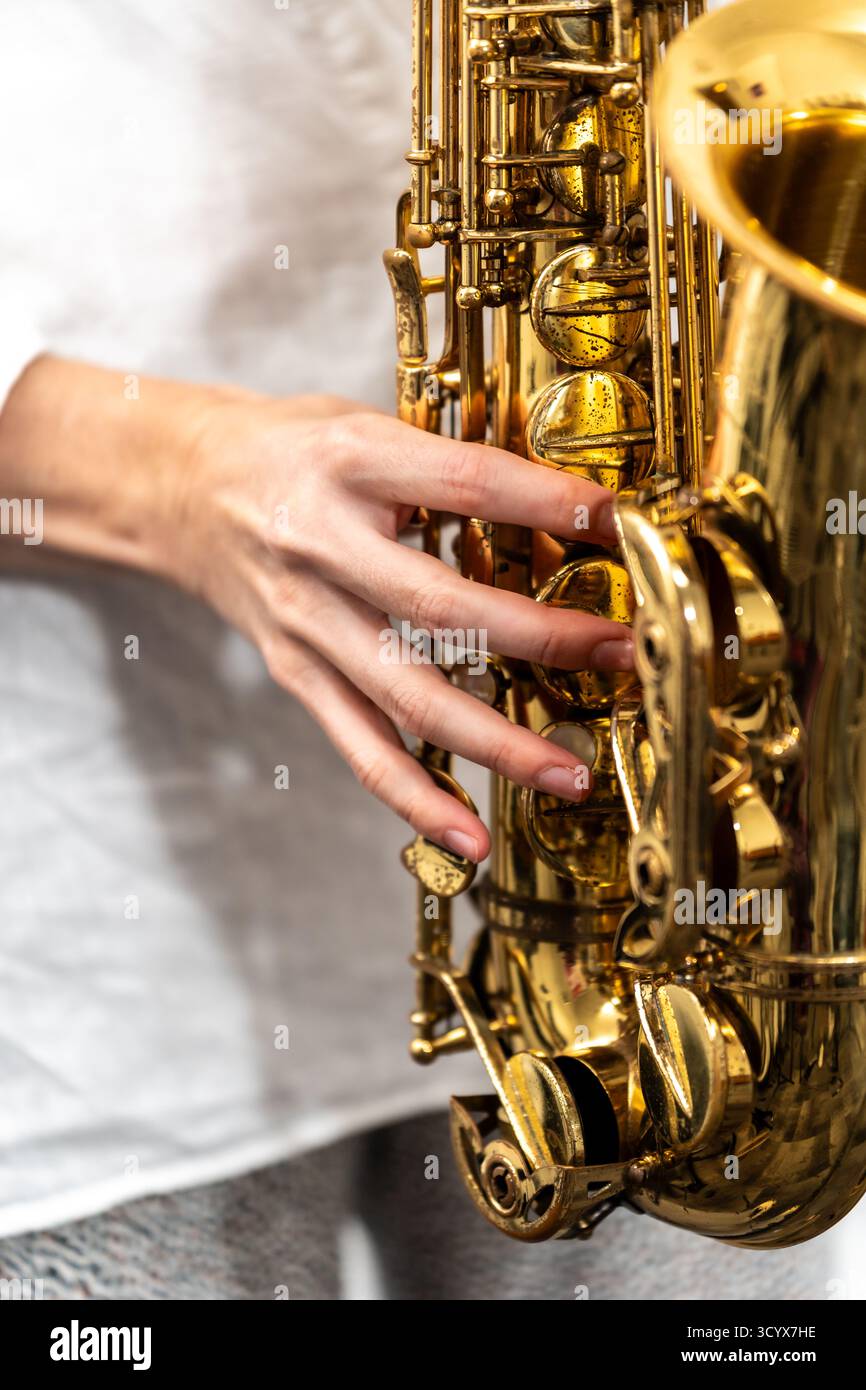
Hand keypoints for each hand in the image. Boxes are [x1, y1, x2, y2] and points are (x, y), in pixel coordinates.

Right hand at [182, 393, 632, 861]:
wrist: (179, 487)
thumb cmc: (286, 450)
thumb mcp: (363, 425)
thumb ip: (446, 462)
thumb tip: (566, 502)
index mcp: (349, 463)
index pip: (465, 482)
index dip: (546, 505)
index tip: (618, 524)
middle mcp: (322, 546)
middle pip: (440, 607)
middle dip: (541, 638)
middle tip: (619, 655)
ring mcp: (307, 620)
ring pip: (407, 695)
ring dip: (496, 742)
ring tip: (568, 771)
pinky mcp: (296, 672)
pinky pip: (360, 746)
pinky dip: (416, 797)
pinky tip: (470, 835)